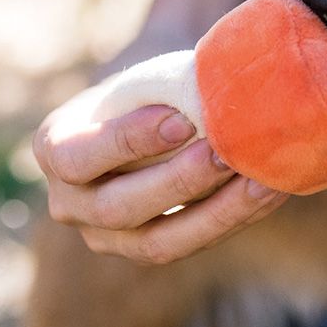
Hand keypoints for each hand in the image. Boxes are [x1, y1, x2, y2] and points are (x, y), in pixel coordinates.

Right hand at [33, 99, 287, 263]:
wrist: (161, 108)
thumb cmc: (154, 84)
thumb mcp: (148, 78)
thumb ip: (169, 91)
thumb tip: (223, 83)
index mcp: (56, 147)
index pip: (80, 157)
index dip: (129, 143)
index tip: (182, 120)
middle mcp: (69, 202)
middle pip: (119, 208)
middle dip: (178, 182)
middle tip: (225, 152)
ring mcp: (108, 236)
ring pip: (159, 242)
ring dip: (216, 211)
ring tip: (260, 178)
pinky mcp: (152, 248)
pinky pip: (195, 243)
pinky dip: (236, 217)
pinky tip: (271, 189)